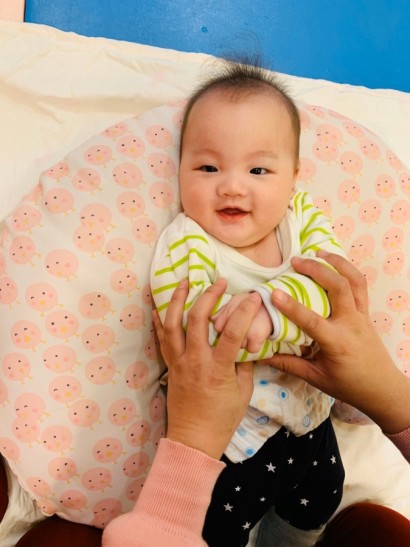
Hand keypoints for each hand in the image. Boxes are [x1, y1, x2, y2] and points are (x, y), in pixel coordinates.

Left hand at [153, 278, 261, 458]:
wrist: (193, 439)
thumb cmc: (222, 419)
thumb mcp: (243, 392)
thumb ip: (244, 363)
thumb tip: (244, 339)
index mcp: (218, 369)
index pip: (232, 333)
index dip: (244, 312)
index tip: (253, 297)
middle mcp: (195, 361)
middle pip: (197, 320)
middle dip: (208, 296)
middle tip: (219, 282)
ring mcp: (179, 362)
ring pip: (173, 324)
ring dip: (178, 300)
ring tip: (185, 281)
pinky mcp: (170, 366)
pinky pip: (161, 339)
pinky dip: (159, 320)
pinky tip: (158, 305)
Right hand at [262, 251, 409, 434]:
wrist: (382, 388)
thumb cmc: (348, 385)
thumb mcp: (316, 378)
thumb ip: (289, 364)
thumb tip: (261, 356)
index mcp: (336, 342)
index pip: (312, 320)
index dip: (291, 306)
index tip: (274, 292)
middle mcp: (351, 324)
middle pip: (338, 288)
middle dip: (317, 269)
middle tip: (295, 260)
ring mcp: (361, 315)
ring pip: (354, 280)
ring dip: (337, 262)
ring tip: (318, 252)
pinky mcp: (366, 312)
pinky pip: (360, 286)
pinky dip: (348, 270)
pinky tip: (334, 263)